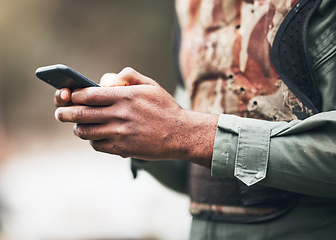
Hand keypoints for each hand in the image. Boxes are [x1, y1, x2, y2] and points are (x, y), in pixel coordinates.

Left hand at [55, 67, 217, 166]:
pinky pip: (97, 145)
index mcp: (125, 96)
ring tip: (77, 125)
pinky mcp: (122, 149)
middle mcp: (120, 115)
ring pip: (85, 132)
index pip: (88, 95)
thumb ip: (129, 76)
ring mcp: (120, 134)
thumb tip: (106, 78)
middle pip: (80, 114)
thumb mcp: (151, 85)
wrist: (181, 134)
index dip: (73, 95)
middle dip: (64, 113)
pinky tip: (95, 136)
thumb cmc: (165, 108)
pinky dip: (92, 140)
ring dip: (77, 128)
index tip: (68, 96)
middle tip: (60, 113)